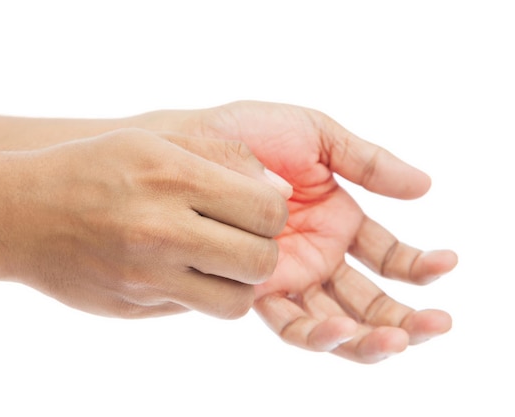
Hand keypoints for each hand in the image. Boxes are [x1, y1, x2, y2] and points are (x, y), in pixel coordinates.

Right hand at [0, 128, 288, 318]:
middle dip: (263, 249)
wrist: (19, 214)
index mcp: (171, 178)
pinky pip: (197, 310)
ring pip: (236, 300)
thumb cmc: (91, 168)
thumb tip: (278, 192)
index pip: (267, 210)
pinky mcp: (134, 306)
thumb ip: (223, 159)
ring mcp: (145, 276)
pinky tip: (185, 270)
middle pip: (260, 260)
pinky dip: (204, 293)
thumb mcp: (154, 142)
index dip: (272, 211)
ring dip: (238, 282)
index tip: (254, 208)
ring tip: (218, 259)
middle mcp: (160, 231)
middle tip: (242, 237)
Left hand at [151, 101, 457, 362]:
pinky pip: (292, 321)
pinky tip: (342, 329)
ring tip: (398, 338)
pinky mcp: (257, 288)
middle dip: (403, 316)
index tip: (445, 263)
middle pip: (368, 299)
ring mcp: (289, 274)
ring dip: (370, 336)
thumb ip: (367, 162)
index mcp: (339, 221)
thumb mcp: (318, 137)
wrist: (194, 145)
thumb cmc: (252, 135)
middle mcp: (318, 254)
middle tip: (435, 325)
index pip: (388, 256)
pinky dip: (320, 332)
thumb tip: (425, 185)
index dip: (418, 265)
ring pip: (337, 319)